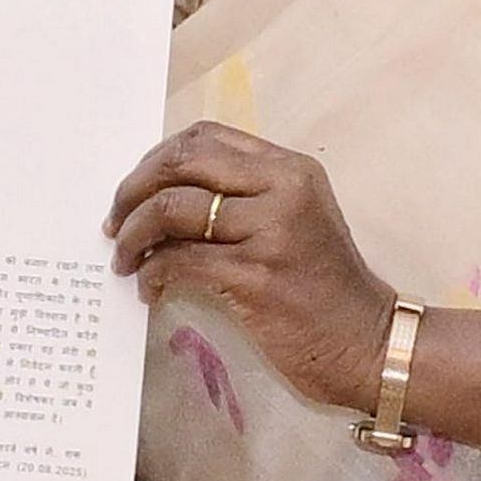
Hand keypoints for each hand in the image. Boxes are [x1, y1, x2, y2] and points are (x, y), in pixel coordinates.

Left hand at [109, 120, 393, 415]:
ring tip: (126, 261)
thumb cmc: (323, 289)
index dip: (156, 159)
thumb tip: (160, 199)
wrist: (366, 343)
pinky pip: (180, 262)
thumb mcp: (293, 223)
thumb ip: (242, 199)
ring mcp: (271, 231)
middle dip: (133, 190)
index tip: (134, 190)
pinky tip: (150, 290)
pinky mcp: (257, 277)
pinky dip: (153, 274)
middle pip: (182, 162)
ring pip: (172, 210)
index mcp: (289, 169)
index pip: (205, 137)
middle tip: (114, 223)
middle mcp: (282, 189)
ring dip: (134, 236)